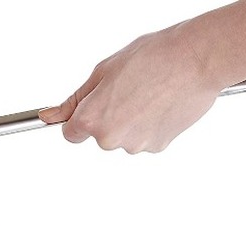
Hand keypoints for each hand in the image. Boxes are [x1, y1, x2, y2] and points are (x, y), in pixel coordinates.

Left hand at [39, 21, 224, 153]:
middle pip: (99, 136)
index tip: (91, 107)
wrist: (195, 61)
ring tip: (148, 93)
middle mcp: (111, 139)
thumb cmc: (152, 58)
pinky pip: (145, 138)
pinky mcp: (158, 147)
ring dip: (130, 120)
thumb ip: (75, 100)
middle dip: (108, 117)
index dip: (80, 118)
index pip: (71, 133)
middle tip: (128, 89)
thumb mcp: (103, 71)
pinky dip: (150, 125)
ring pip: (124, 137)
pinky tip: (160, 104)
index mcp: (92, 119)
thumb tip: (50, 117)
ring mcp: (136, 145)